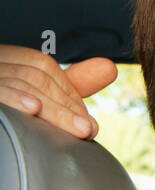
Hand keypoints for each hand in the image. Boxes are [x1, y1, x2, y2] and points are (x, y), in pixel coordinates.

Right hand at [0, 45, 116, 138]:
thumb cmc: (8, 115)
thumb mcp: (36, 95)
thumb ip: (69, 86)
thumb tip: (109, 67)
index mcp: (3, 60)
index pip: (40, 65)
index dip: (68, 91)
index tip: (88, 121)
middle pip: (33, 75)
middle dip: (66, 105)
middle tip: (88, 130)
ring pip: (19, 82)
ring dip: (51, 108)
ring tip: (77, 128)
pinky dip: (13, 98)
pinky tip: (31, 109)